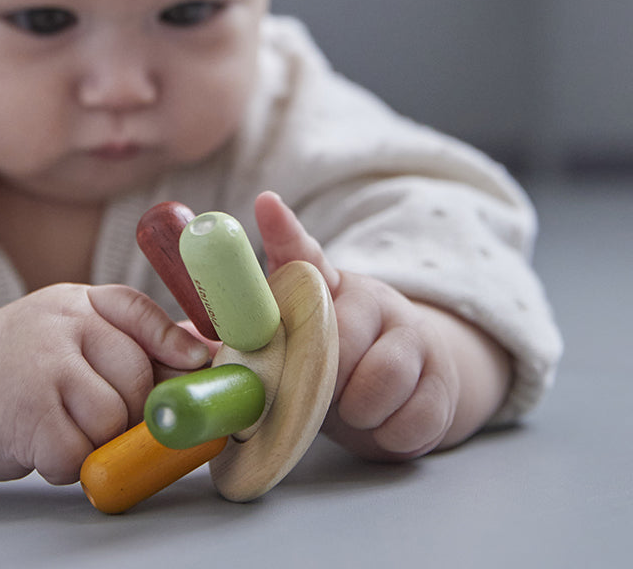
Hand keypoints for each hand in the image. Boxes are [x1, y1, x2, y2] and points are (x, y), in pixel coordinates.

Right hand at [0, 283, 209, 483]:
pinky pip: (76, 452)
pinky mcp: (26, 412)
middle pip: (136, 378)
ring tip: (66, 425)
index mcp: (82, 303)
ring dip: (97, 440)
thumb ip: (133, 340)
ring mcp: (44, 365)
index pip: (137, 311)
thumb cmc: (30, 362)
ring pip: (111, 419)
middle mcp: (63, 324)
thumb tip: (204, 353)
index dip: (173, 341)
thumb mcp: (76, 332)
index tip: (198, 363)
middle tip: (103, 416)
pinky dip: (66, 463)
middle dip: (132, 409)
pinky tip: (43, 443)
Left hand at [256, 191, 502, 459]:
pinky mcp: (443, 378)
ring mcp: (412, 334)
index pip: (302, 253)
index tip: (265, 205)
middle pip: (343, 333)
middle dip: (324, 375)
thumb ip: (255, 339)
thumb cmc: (331, 365)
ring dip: (359, 410)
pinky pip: (416, 416)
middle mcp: (371, 299)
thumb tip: (194, 342)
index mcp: (324, 287)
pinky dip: (391, 434)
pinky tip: (384, 422)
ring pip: (385, 376)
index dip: (282, 230)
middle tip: (315, 389)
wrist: (404, 393)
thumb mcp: (295, 345)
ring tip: (351, 408)